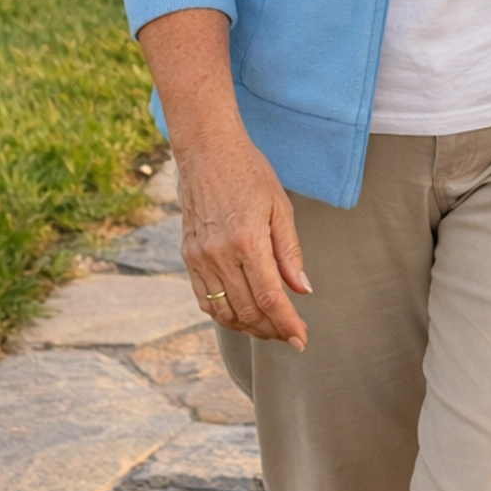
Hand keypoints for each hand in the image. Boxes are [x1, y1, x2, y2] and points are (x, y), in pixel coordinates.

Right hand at [175, 124, 313, 346]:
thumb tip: (301, 290)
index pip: (269, 297)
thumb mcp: (280, 206)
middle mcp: (219, 255)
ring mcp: (200, 258)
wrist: (208, 151)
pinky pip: (204, 299)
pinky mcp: (188, 256)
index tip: (301, 339)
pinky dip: (224, 314)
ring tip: (269, 327)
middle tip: (289, 333)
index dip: (287, 324)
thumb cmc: (249, 173)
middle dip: (271, 329)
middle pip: (247, 312)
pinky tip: (241, 314)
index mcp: (247, 241)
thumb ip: (290, 252)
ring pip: (223, 312)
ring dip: (248, 327)